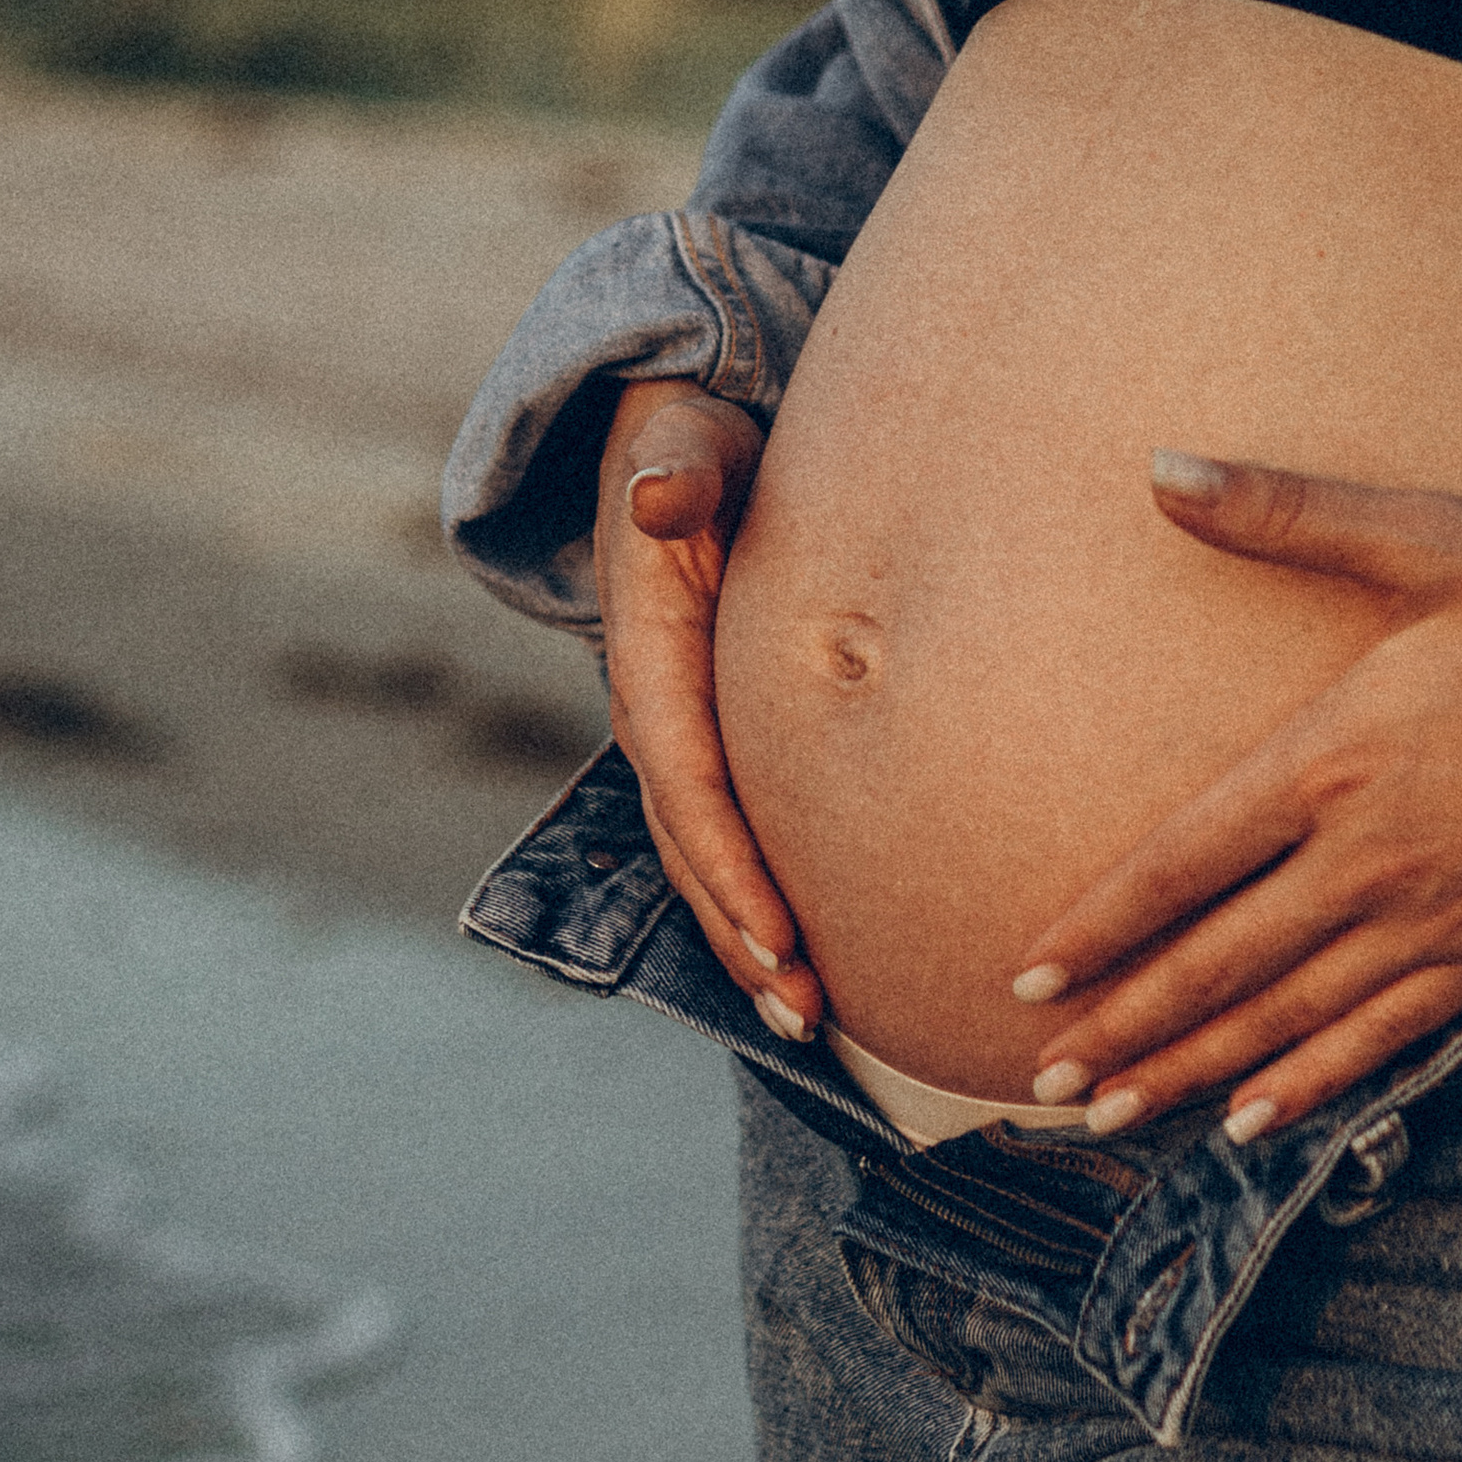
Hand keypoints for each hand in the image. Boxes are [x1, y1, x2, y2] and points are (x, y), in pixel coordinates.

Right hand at [593, 380, 821, 1041]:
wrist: (677, 441)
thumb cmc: (693, 439)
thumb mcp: (681, 440)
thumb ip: (675, 472)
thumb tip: (660, 495)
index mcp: (649, 650)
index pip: (687, 776)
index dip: (727, 860)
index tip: (779, 931)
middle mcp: (654, 707)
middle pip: (692, 846)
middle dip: (743, 934)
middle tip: (803, 1012)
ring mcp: (679, 733)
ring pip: (706, 859)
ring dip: (749, 942)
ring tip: (807, 1021)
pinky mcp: (711, 741)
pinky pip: (728, 838)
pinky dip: (759, 903)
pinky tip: (811, 966)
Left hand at [1009, 450, 1461, 1140]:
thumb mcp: (1423, 539)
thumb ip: (1285, 512)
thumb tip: (1158, 466)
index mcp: (1330, 761)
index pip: (1182, 865)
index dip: (1101, 927)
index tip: (1028, 976)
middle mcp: (1365, 861)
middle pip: (1217, 962)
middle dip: (1125, 1026)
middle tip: (1046, 1080)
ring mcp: (1429, 920)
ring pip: (1284, 1017)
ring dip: (1191, 1070)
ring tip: (1111, 1114)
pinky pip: (1382, 1041)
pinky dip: (1311, 1086)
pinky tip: (1253, 1123)